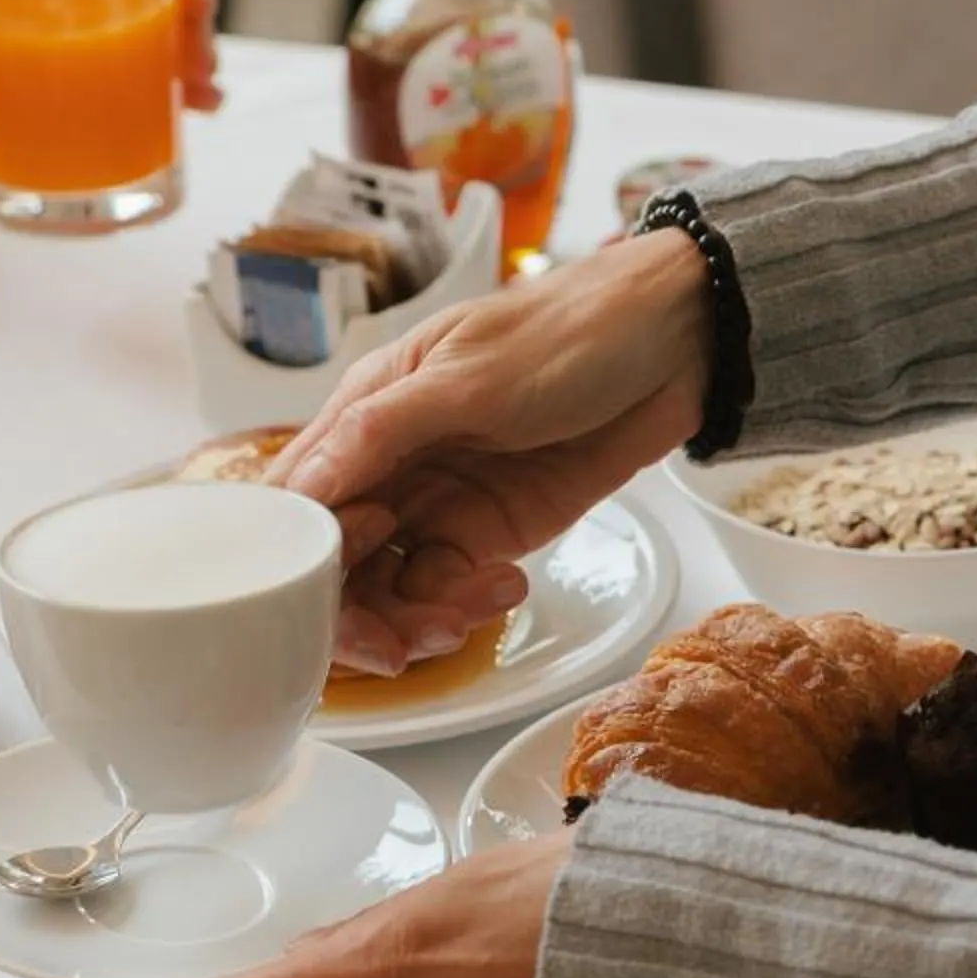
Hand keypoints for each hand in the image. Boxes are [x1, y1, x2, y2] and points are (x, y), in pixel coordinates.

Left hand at [0, 0, 221, 109]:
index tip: (197, 9)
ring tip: (194, 109)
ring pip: (116, 31)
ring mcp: (31, 6)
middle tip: (199, 82)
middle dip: (183, 31)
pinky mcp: (5, 45)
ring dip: (159, 66)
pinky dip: (107, 92)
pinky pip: (72, 66)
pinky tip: (133, 126)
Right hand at [272, 231, 713, 673]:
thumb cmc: (570, 332)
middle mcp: (390, 465)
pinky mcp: (489, 534)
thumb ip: (380, 434)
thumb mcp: (469, 377)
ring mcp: (439, 504)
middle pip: (336, 564)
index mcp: (364, 414)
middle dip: (356, 614)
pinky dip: (468, 605)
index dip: (302, 563)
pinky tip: (508, 586)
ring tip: (461, 619)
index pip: (298, 504)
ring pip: (389, 589)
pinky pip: (450, 591)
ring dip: (415, 620)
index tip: (333, 598)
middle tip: (397, 646)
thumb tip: (301, 487)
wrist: (678, 345)